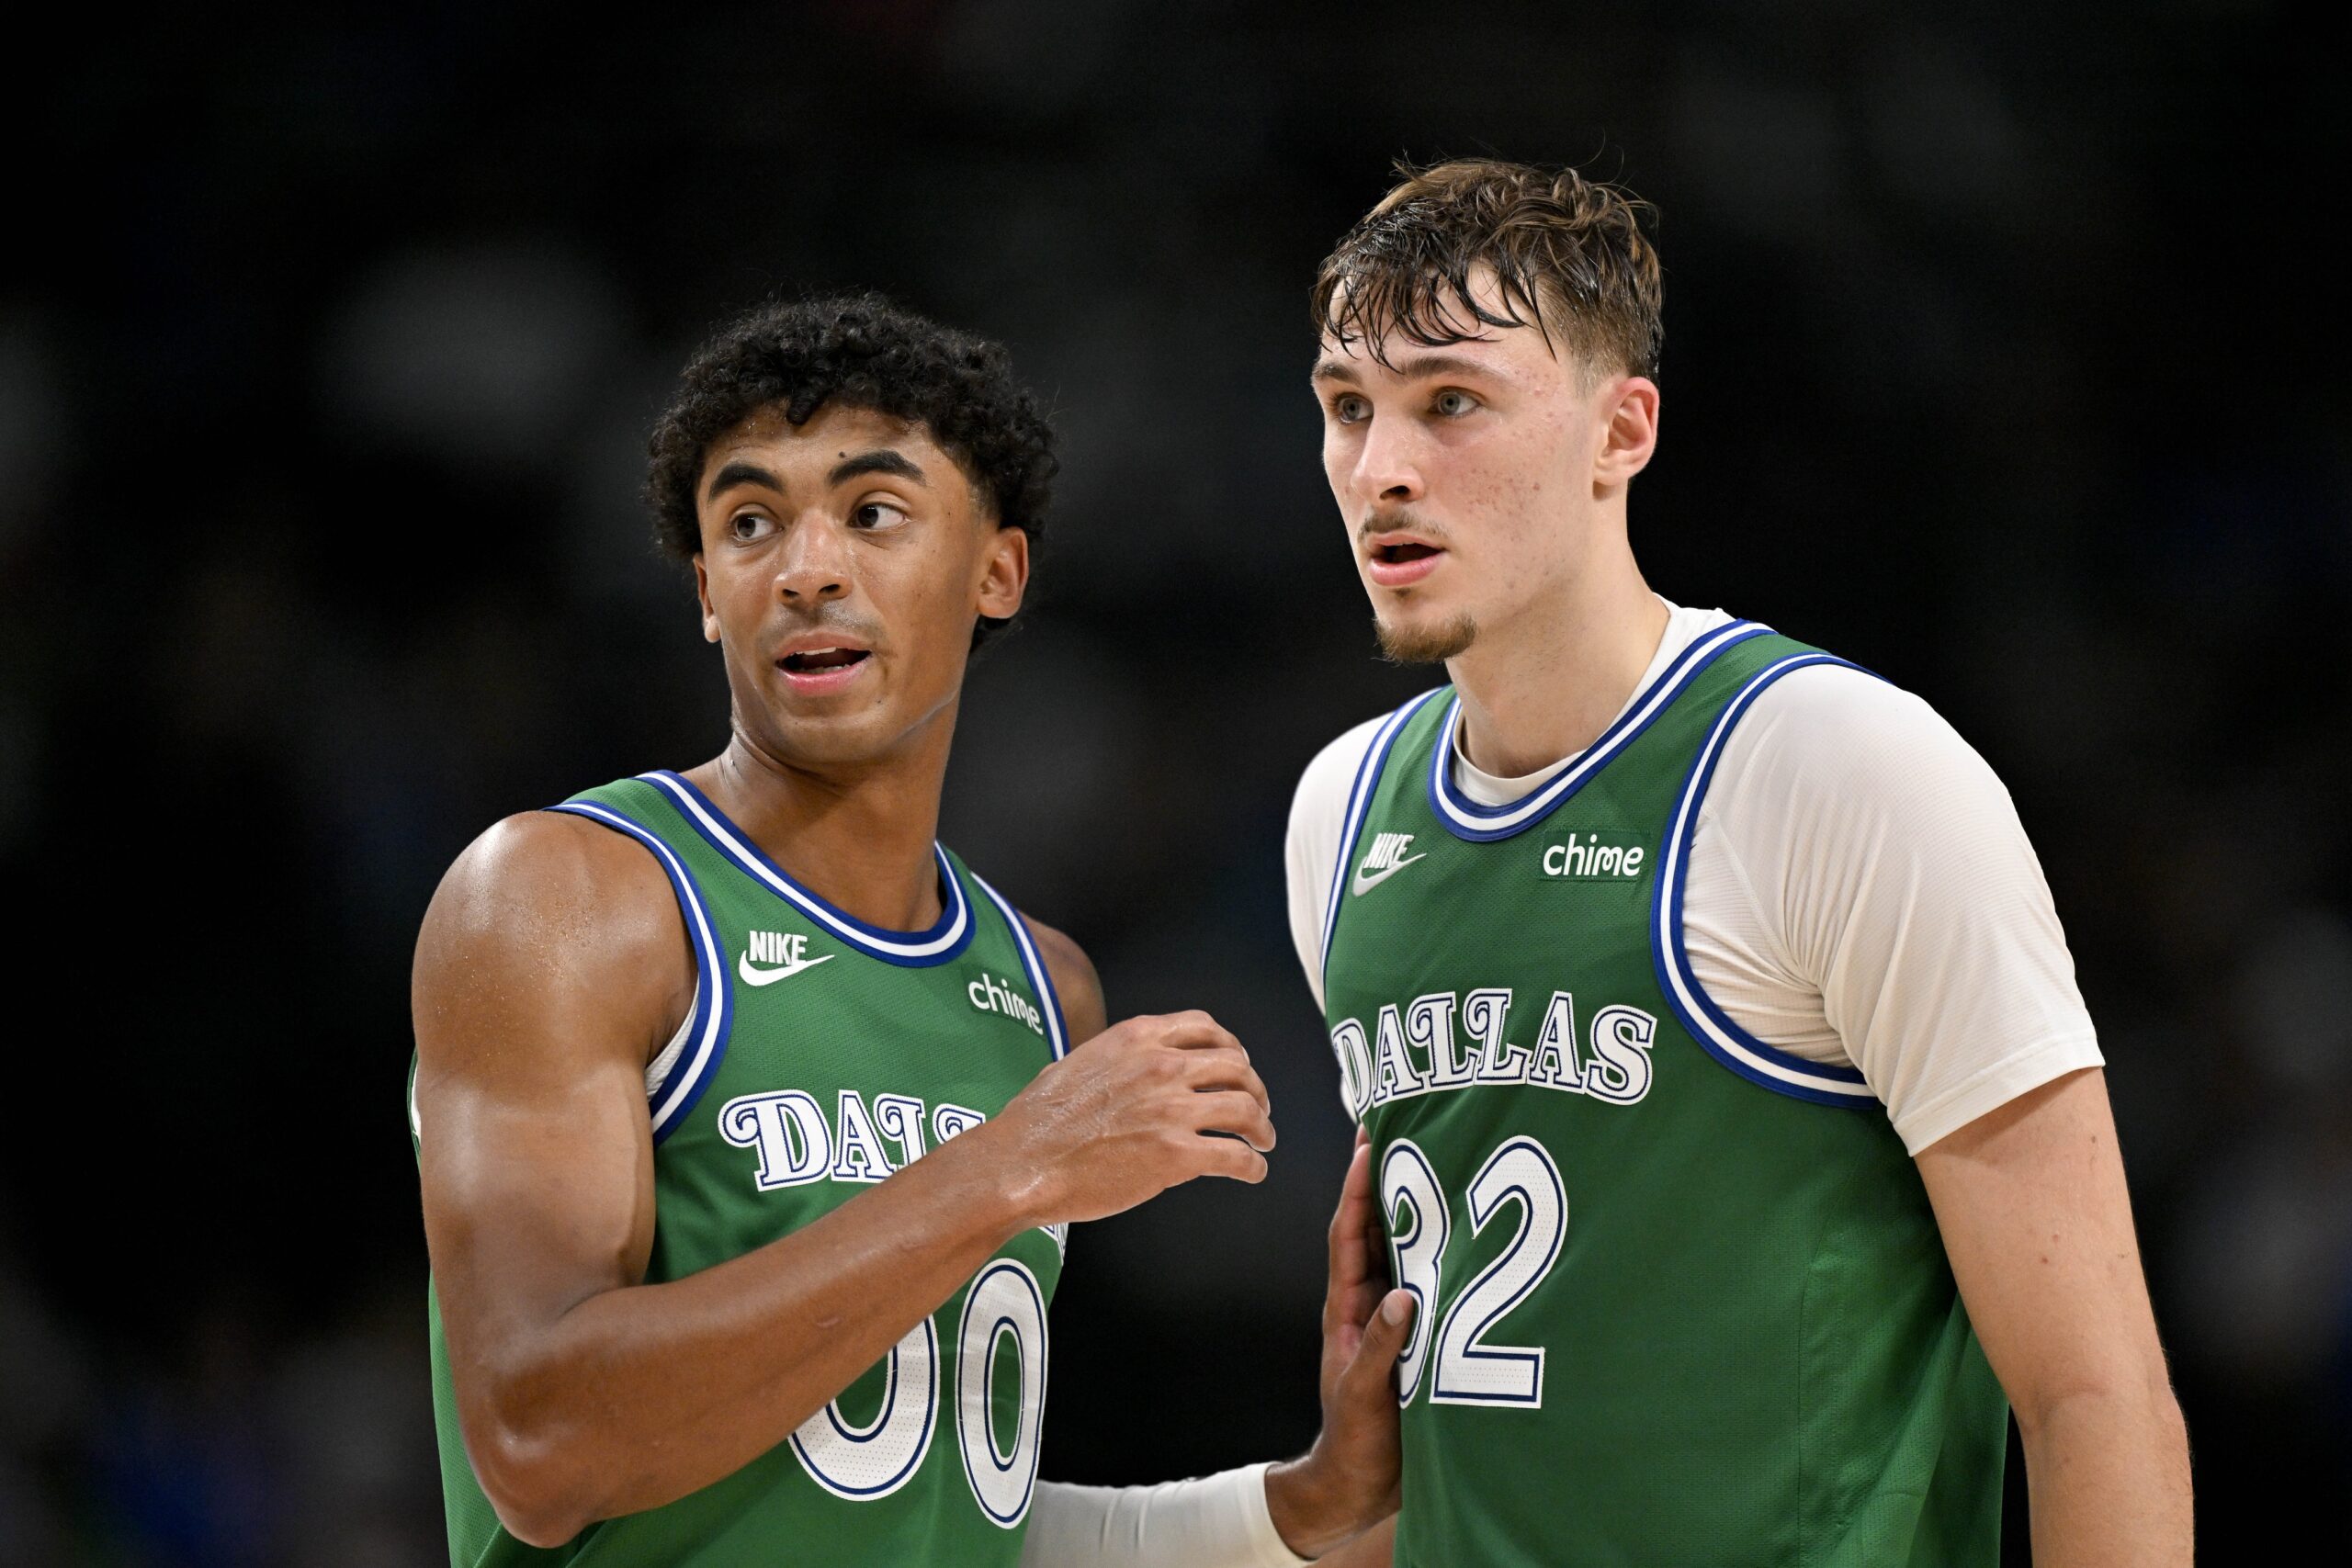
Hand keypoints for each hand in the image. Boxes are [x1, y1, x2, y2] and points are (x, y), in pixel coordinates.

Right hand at [981, 1010, 1274, 1226]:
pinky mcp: (1176, 1155)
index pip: (1205, 1028)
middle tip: (1257, 1109)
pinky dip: (1252, 1165)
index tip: (1237, 1065)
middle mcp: (1162, 1066)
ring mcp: (1172, 1110)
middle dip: (1254, 1088)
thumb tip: (1126, 1071)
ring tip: (1262, 1140)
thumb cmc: (1038, 1120)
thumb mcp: (1078, 1062)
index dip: (1230, 1047)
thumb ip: (1115, 1060)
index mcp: (1138, 1039)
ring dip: (1261, 1127)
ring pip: (1245, 1109)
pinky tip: (1252, 1172)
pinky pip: (1235, 1156)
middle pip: (1236, 1067)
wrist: (1023, 1161)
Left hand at [1265, 1128, 1412, 1558]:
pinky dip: (1443, 1247)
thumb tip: (1406, 1297)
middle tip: (1405, 1124)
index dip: (1357, 1187)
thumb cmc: (1357, 1442)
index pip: (1348, 1235)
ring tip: (1439, 1156)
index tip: (1368, 1140)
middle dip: (1387, 1177)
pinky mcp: (1419, 1331)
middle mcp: (1370, 1301)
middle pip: (1377, 1226)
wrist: (1362, 1484)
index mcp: (1347, 1309)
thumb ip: (1384, 1349)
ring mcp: (1393, 1314)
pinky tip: (1468, 1225)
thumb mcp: (1365, 1396)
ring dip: (1417, 1204)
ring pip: (1405, 1247)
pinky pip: (1430, 1277)